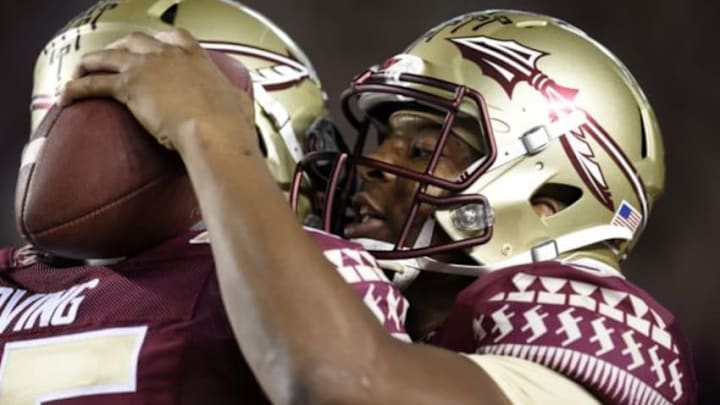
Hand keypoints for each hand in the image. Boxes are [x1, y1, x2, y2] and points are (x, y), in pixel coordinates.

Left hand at [60, 29, 253, 150]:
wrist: (213, 130)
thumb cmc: (230, 123)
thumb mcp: (240, 104)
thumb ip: (237, 100)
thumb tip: (243, 107)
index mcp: (195, 57)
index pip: (174, 38)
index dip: (160, 42)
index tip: (154, 48)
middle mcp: (168, 55)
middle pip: (134, 40)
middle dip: (120, 48)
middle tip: (112, 59)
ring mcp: (145, 67)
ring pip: (108, 56)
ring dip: (91, 62)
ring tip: (80, 70)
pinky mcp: (128, 86)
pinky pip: (93, 83)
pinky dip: (77, 88)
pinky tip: (66, 96)